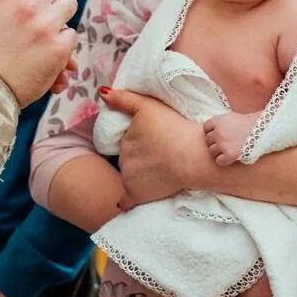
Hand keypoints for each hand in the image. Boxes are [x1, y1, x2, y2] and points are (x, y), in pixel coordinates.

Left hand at [100, 88, 209, 208]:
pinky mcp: (137, 194)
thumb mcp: (148, 106)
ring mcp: (129, 177)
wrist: (194, 157)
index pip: (128, 141)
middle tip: (161, 154)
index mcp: (125, 139)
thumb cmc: (175, 129)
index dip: (141, 140)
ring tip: (160, 169)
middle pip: (129, 157)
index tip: (154, 141)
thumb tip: (101, 93)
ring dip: (138, 173)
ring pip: (130, 175)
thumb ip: (124, 99)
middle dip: (140, 156)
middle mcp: (123, 158)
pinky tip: (125, 202)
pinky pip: (125, 200)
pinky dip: (125, 201)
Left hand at [202, 111, 260, 165]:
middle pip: (207, 140)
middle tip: (225, 142)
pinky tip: (230, 157)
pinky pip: (219, 161)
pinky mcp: (229, 154)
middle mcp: (218, 132)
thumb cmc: (247, 123)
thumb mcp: (230, 117)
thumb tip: (207, 129)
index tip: (220, 133)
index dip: (212, 131)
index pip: (206, 128)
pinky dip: (223, 160)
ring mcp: (223, 144)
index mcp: (217, 121)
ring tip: (228, 149)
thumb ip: (218, 122)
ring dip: (218, 152)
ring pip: (211, 151)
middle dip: (215, 142)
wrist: (262, 129)